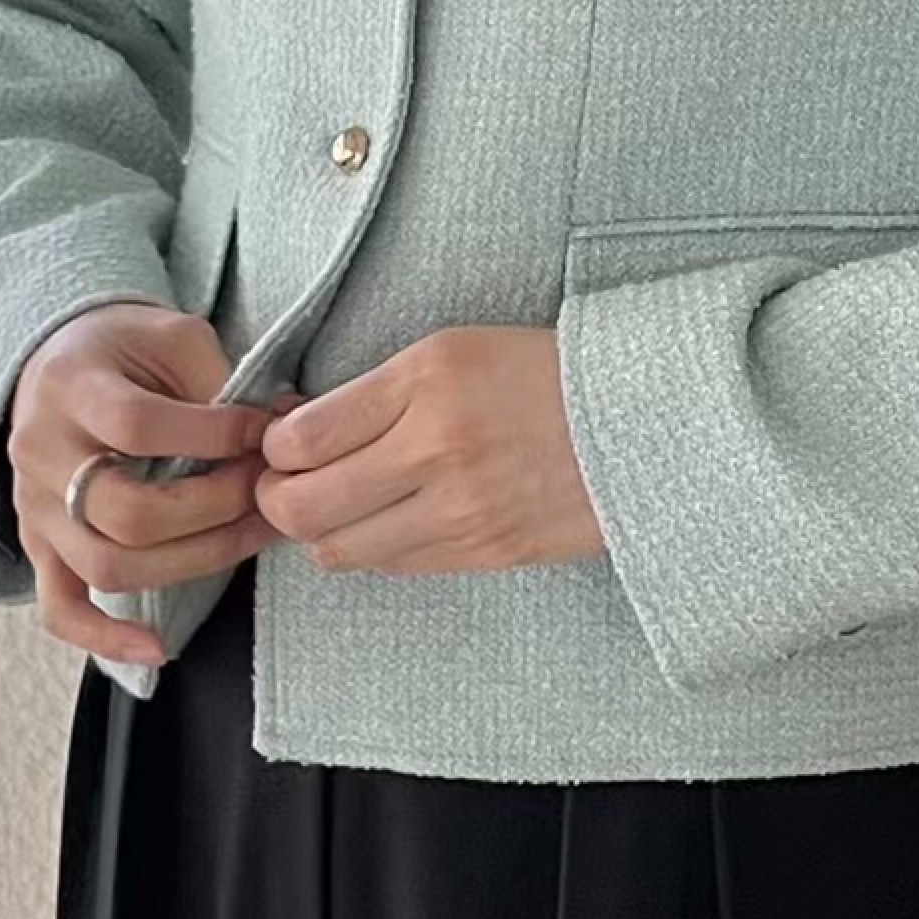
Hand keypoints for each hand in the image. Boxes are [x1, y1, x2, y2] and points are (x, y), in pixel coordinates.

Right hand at [8, 302, 283, 663]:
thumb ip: (223, 382)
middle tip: (264, 492)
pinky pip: (59, 606)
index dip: (211, 436)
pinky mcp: (40, 545)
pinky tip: (157, 649)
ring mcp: (33, 507)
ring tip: (251, 538)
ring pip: (106, 565)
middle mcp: (40, 451)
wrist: (62, 358)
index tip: (263, 432)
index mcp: (70, 387)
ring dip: (192, 562)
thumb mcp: (176, 337)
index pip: (137, 427)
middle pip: (125, 511)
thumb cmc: (127, 348)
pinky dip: (104, 636)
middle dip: (213, 509)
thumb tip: (290, 428)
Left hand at [255, 324, 606, 577]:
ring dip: (324, 530)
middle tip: (291, 483)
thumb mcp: (454, 351)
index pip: (298, 439)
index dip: (273, 446)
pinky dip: (375, 546)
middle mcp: (437, 448)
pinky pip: (391, 567)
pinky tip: (393, 517)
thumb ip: (374, 392)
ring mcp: (461, 512)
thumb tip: (292, 435)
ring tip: (343, 503)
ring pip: (337, 550)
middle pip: (301, 507)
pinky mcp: (484, 553)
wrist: (645, 425)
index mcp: (426, 381)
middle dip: (278, 497)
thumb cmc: (545, 376)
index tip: (284, 440)